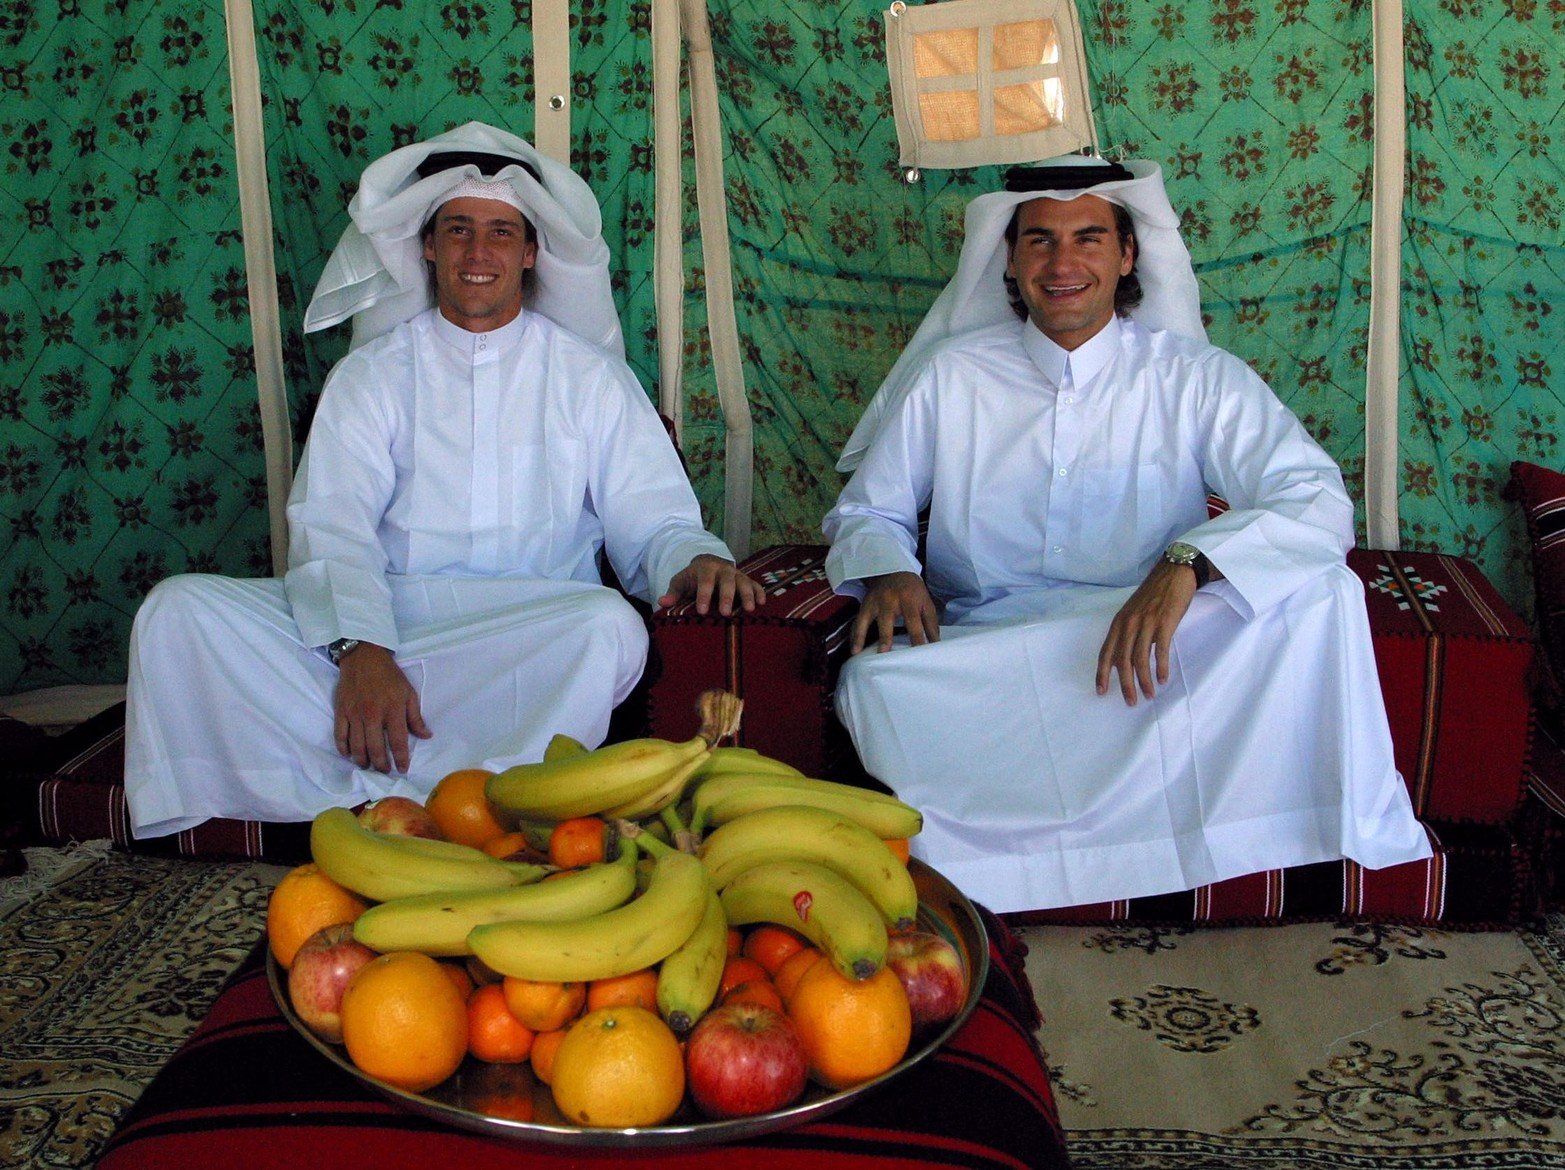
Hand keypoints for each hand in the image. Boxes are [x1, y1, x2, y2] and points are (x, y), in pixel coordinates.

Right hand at [333, 643, 431, 771]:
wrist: (363, 657)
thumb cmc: (389, 675)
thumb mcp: (409, 692)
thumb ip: (416, 716)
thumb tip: (426, 736)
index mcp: (393, 709)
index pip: (398, 741)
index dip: (401, 758)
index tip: (403, 769)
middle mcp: (373, 714)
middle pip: (376, 748)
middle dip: (381, 765)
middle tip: (384, 771)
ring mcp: (354, 714)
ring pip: (357, 746)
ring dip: (362, 760)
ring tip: (368, 766)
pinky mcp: (341, 711)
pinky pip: (340, 736)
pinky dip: (343, 748)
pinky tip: (349, 754)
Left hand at [657, 553, 764, 615]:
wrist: (708, 564)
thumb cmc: (693, 578)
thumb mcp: (681, 582)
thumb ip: (673, 593)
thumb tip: (662, 603)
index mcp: (705, 568)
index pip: (704, 581)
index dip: (703, 595)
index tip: (701, 611)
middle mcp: (723, 569)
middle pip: (726, 581)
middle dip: (726, 597)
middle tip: (725, 613)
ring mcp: (737, 574)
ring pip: (744, 582)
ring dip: (747, 595)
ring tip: (750, 610)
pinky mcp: (747, 579)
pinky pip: (755, 584)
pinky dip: (759, 592)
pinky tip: (762, 603)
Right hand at [851, 570, 939, 653]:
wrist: (894, 571)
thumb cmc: (913, 591)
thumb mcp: (926, 602)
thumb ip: (930, 623)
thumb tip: (935, 643)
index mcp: (908, 599)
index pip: (913, 621)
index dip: (916, 637)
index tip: (918, 652)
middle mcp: (890, 600)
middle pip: (887, 620)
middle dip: (885, 636)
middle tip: (884, 652)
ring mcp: (875, 602)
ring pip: (867, 620)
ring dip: (862, 636)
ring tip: (858, 652)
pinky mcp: (865, 605)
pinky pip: (858, 621)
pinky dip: (855, 635)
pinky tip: (854, 649)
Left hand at [1095, 560, 1197, 704]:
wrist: (1174, 574)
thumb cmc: (1154, 595)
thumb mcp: (1133, 613)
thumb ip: (1127, 634)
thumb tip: (1124, 660)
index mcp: (1119, 622)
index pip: (1106, 652)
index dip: (1102, 673)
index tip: (1101, 691)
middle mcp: (1129, 624)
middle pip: (1123, 660)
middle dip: (1125, 684)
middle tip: (1130, 702)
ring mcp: (1146, 623)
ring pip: (1140, 659)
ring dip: (1144, 680)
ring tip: (1149, 694)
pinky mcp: (1165, 623)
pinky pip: (1161, 650)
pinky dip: (1161, 667)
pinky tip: (1162, 679)